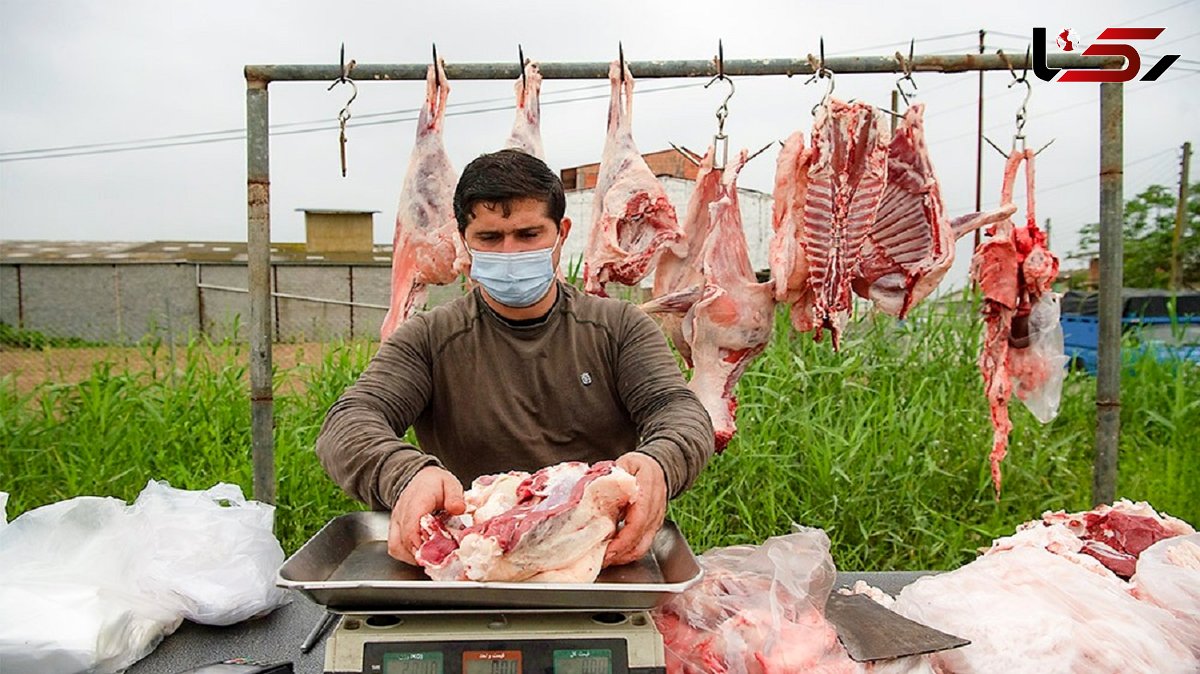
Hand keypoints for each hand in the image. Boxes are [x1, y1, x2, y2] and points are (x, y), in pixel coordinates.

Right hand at [387, 466, 465, 564]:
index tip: (435, 550)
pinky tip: (423, 555)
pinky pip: (395, 548)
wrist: (419, 480)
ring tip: (432, 557)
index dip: (422, 540)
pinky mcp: (395, 530)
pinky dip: (408, 556)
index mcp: (417, 500)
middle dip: (423, 552)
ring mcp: (396, 522)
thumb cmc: (435, 484)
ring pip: (397, 546)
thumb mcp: (450, 483)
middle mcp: (402, 512)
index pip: (413, 523)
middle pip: (406, 538)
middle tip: (440, 558)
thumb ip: (455, 496)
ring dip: (414, 556)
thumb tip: (459, 509)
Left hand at [605, 452, 666, 566]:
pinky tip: (614, 552)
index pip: (638, 521)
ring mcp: (657, 520)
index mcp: (648, 490)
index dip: (623, 539)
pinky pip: (643, 544)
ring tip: (606, 559)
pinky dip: (629, 552)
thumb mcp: (623, 464)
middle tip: (601, 559)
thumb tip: (596, 494)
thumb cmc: (638, 466)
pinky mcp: (654, 527)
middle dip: (621, 553)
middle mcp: (656, 508)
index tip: (607, 549)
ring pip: (644, 546)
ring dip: (624, 556)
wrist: (659, 467)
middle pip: (641, 539)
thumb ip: (611, 478)